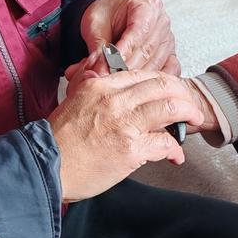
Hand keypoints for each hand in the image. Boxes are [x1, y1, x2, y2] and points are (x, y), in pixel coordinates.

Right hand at [48, 67, 205, 201]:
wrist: (44, 167)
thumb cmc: (56, 141)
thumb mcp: (73, 101)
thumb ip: (91, 85)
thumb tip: (100, 71)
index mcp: (101, 86)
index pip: (143, 75)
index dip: (164, 82)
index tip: (172, 91)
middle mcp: (115, 100)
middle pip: (162, 85)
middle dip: (182, 94)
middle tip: (190, 105)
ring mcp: (124, 123)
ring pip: (170, 108)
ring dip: (188, 113)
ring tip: (194, 120)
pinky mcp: (130, 149)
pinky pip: (164, 143)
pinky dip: (175, 149)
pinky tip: (176, 155)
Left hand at [79, 0, 179, 74]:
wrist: (110, 14)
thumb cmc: (105, 15)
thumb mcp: (94, 25)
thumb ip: (98, 48)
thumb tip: (99, 72)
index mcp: (147, 4)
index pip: (138, 32)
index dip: (123, 51)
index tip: (109, 66)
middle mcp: (162, 21)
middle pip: (147, 50)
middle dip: (126, 68)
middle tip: (106, 79)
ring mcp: (168, 39)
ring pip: (156, 64)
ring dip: (134, 77)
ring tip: (113, 84)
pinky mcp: (170, 54)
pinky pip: (168, 71)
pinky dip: (151, 81)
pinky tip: (136, 86)